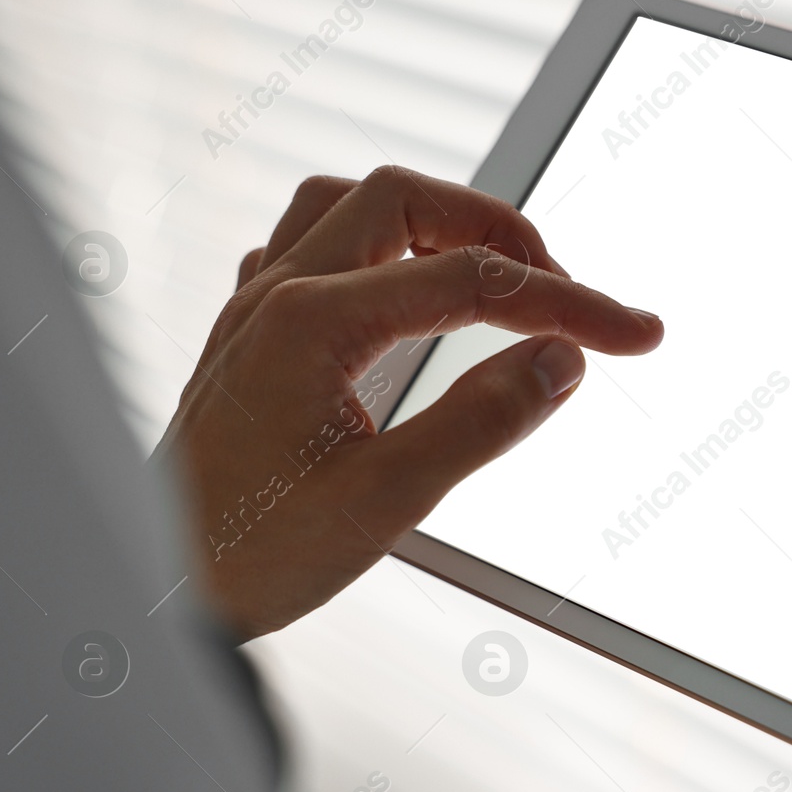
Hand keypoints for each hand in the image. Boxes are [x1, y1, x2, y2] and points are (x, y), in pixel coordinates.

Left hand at [153, 167, 662, 639]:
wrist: (156, 592)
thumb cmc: (251, 555)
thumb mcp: (388, 500)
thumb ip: (485, 420)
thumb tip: (563, 362)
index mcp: (312, 324)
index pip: (473, 282)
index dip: (569, 302)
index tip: (635, 333)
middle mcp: (277, 294)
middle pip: (408, 200)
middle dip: (501, 233)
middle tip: (564, 294)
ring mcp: (256, 307)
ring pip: (353, 206)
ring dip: (434, 223)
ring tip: (494, 274)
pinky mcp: (250, 333)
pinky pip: (312, 245)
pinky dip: (379, 249)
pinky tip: (401, 289)